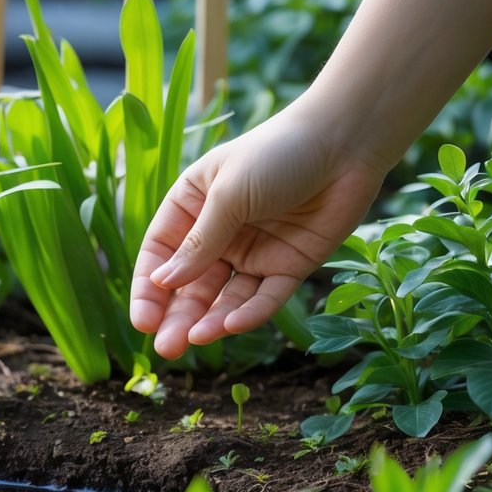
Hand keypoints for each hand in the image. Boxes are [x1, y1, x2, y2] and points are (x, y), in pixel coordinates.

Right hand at [130, 105, 387, 359]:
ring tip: (195, 341)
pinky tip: (232, 325)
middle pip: (190, 284)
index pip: (160, 255)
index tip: (143, 321)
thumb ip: (199, 243)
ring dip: (209, 320)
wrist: (347, 142)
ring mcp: (253, 251)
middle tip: (166, 349)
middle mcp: (218, 233)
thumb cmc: (277, 154)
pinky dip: (250, 312)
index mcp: (191, 206)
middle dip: (177, 317)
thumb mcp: (228, 196)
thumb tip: (163, 283)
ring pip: (224, 297)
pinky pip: (265, 296)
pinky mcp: (288, 265)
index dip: (149, 289)